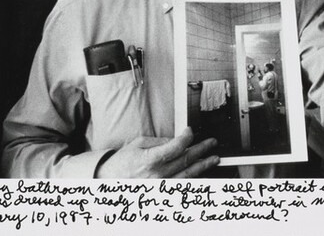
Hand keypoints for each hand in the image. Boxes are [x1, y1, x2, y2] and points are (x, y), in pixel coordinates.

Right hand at [96, 128, 218, 177]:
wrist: (110, 179)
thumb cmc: (123, 161)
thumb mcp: (138, 144)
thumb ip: (159, 142)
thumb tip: (176, 140)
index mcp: (150, 160)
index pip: (176, 147)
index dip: (186, 138)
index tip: (190, 131)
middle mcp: (157, 174)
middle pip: (185, 160)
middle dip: (201, 150)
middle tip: (211, 143)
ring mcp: (160, 185)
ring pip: (187, 174)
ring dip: (202, 165)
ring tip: (213, 159)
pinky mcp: (161, 192)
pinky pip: (181, 185)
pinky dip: (193, 179)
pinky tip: (202, 173)